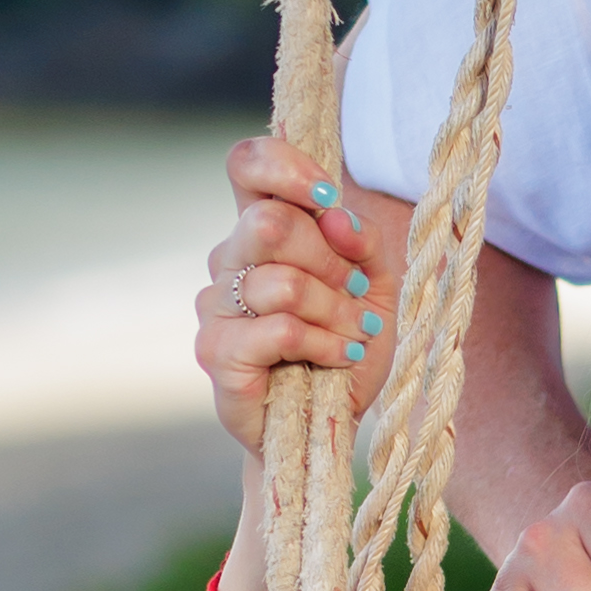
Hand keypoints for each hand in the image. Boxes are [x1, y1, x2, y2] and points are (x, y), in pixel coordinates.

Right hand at [198, 134, 389, 458]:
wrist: (325, 425)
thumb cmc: (345, 347)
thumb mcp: (375, 286)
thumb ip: (362, 241)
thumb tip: (336, 213)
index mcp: (259, 229)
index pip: (246, 164)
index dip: (284, 167)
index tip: (326, 197)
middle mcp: (229, 259)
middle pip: (269, 223)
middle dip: (329, 262)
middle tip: (358, 296)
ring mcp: (214, 304)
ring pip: (281, 282)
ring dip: (335, 311)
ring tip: (354, 335)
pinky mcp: (215, 350)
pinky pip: (279, 329)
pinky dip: (322, 342)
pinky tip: (337, 356)